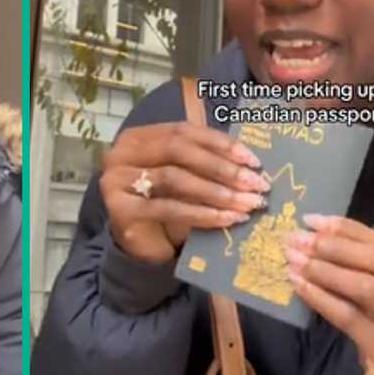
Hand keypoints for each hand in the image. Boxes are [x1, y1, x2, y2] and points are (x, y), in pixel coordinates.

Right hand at [100, 122, 269, 263]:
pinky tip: (228, 219)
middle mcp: (122, 153)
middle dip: (222, 167)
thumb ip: (203, 163)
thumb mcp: (182, 176)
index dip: (221, 143)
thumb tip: (249, 165)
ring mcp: (118, 180)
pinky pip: (169, 208)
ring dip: (217, 192)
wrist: (136, 243)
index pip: (184, 132)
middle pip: (178, 151)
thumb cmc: (163, 203)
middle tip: (256, 183)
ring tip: (247, 203)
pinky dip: (203, 213)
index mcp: (139, 137)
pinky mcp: (122, 209)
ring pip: (174, 178)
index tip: (253, 160)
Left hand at [283, 216, 373, 374]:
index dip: (352, 230)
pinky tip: (300, 287)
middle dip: (336, 246)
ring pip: (367, 287)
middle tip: (298, 239)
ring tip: (294, 260)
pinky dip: (321, 298)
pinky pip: (351, 318)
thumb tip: (320, 235)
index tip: (314, 220)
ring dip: (324, 269)